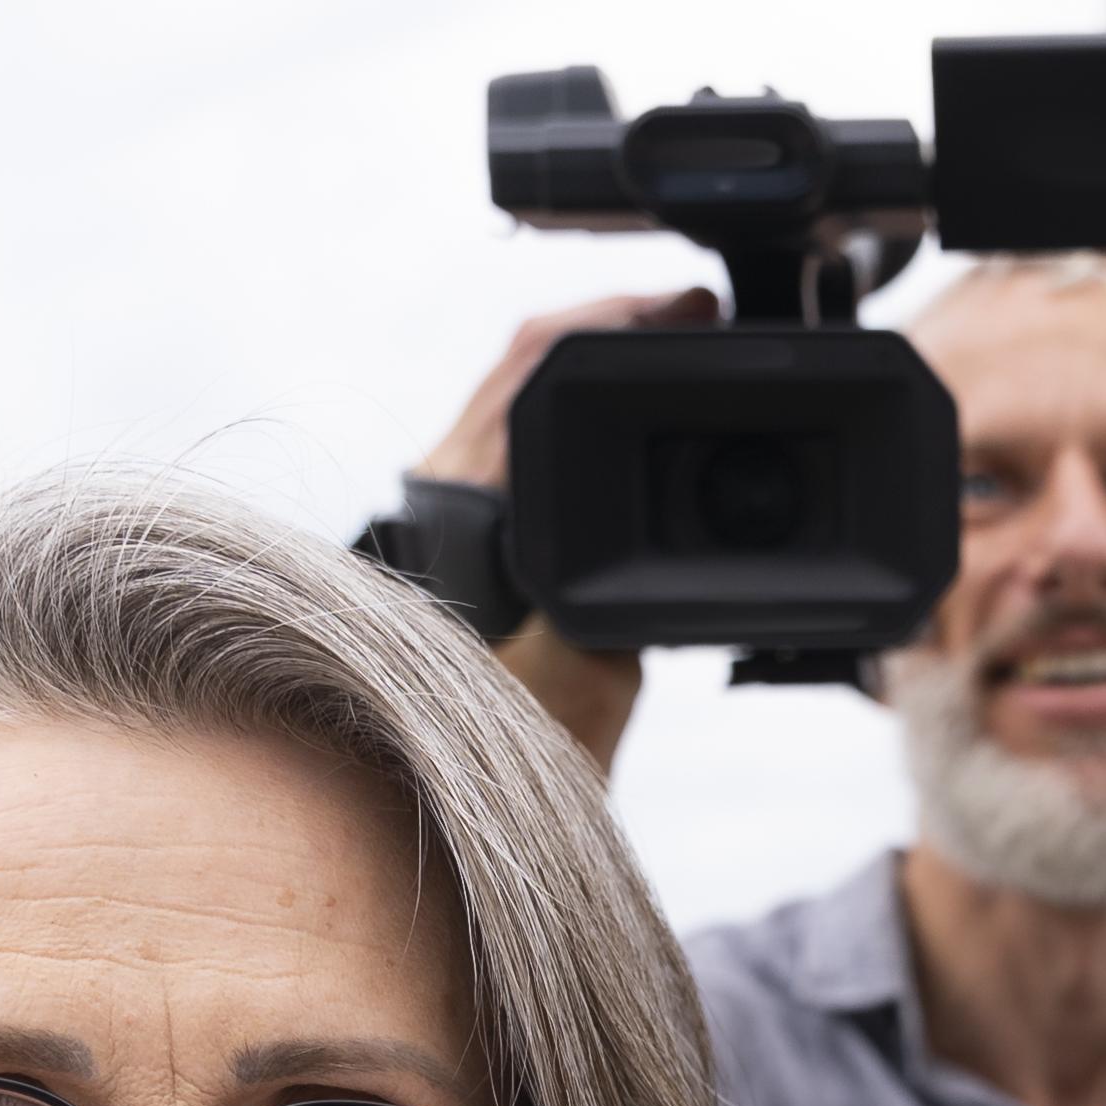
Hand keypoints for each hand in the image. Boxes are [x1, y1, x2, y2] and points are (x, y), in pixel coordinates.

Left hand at [412, 288, 714, 773]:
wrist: (409, 798)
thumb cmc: (478, 750)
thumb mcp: (586, 682)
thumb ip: (624, 605)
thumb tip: (668, 534)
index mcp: (465, 496)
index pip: (538, 362)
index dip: (623, 317)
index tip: (694, 307)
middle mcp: (441, 483)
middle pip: (527, 359)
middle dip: (618, 322)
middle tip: (697, 312)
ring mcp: (444, 501)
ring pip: (521, 391)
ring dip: (596, 360)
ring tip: (670, 343)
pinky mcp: (457, 528)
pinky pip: (521, 436)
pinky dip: (577, 408)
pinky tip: (626, 418)